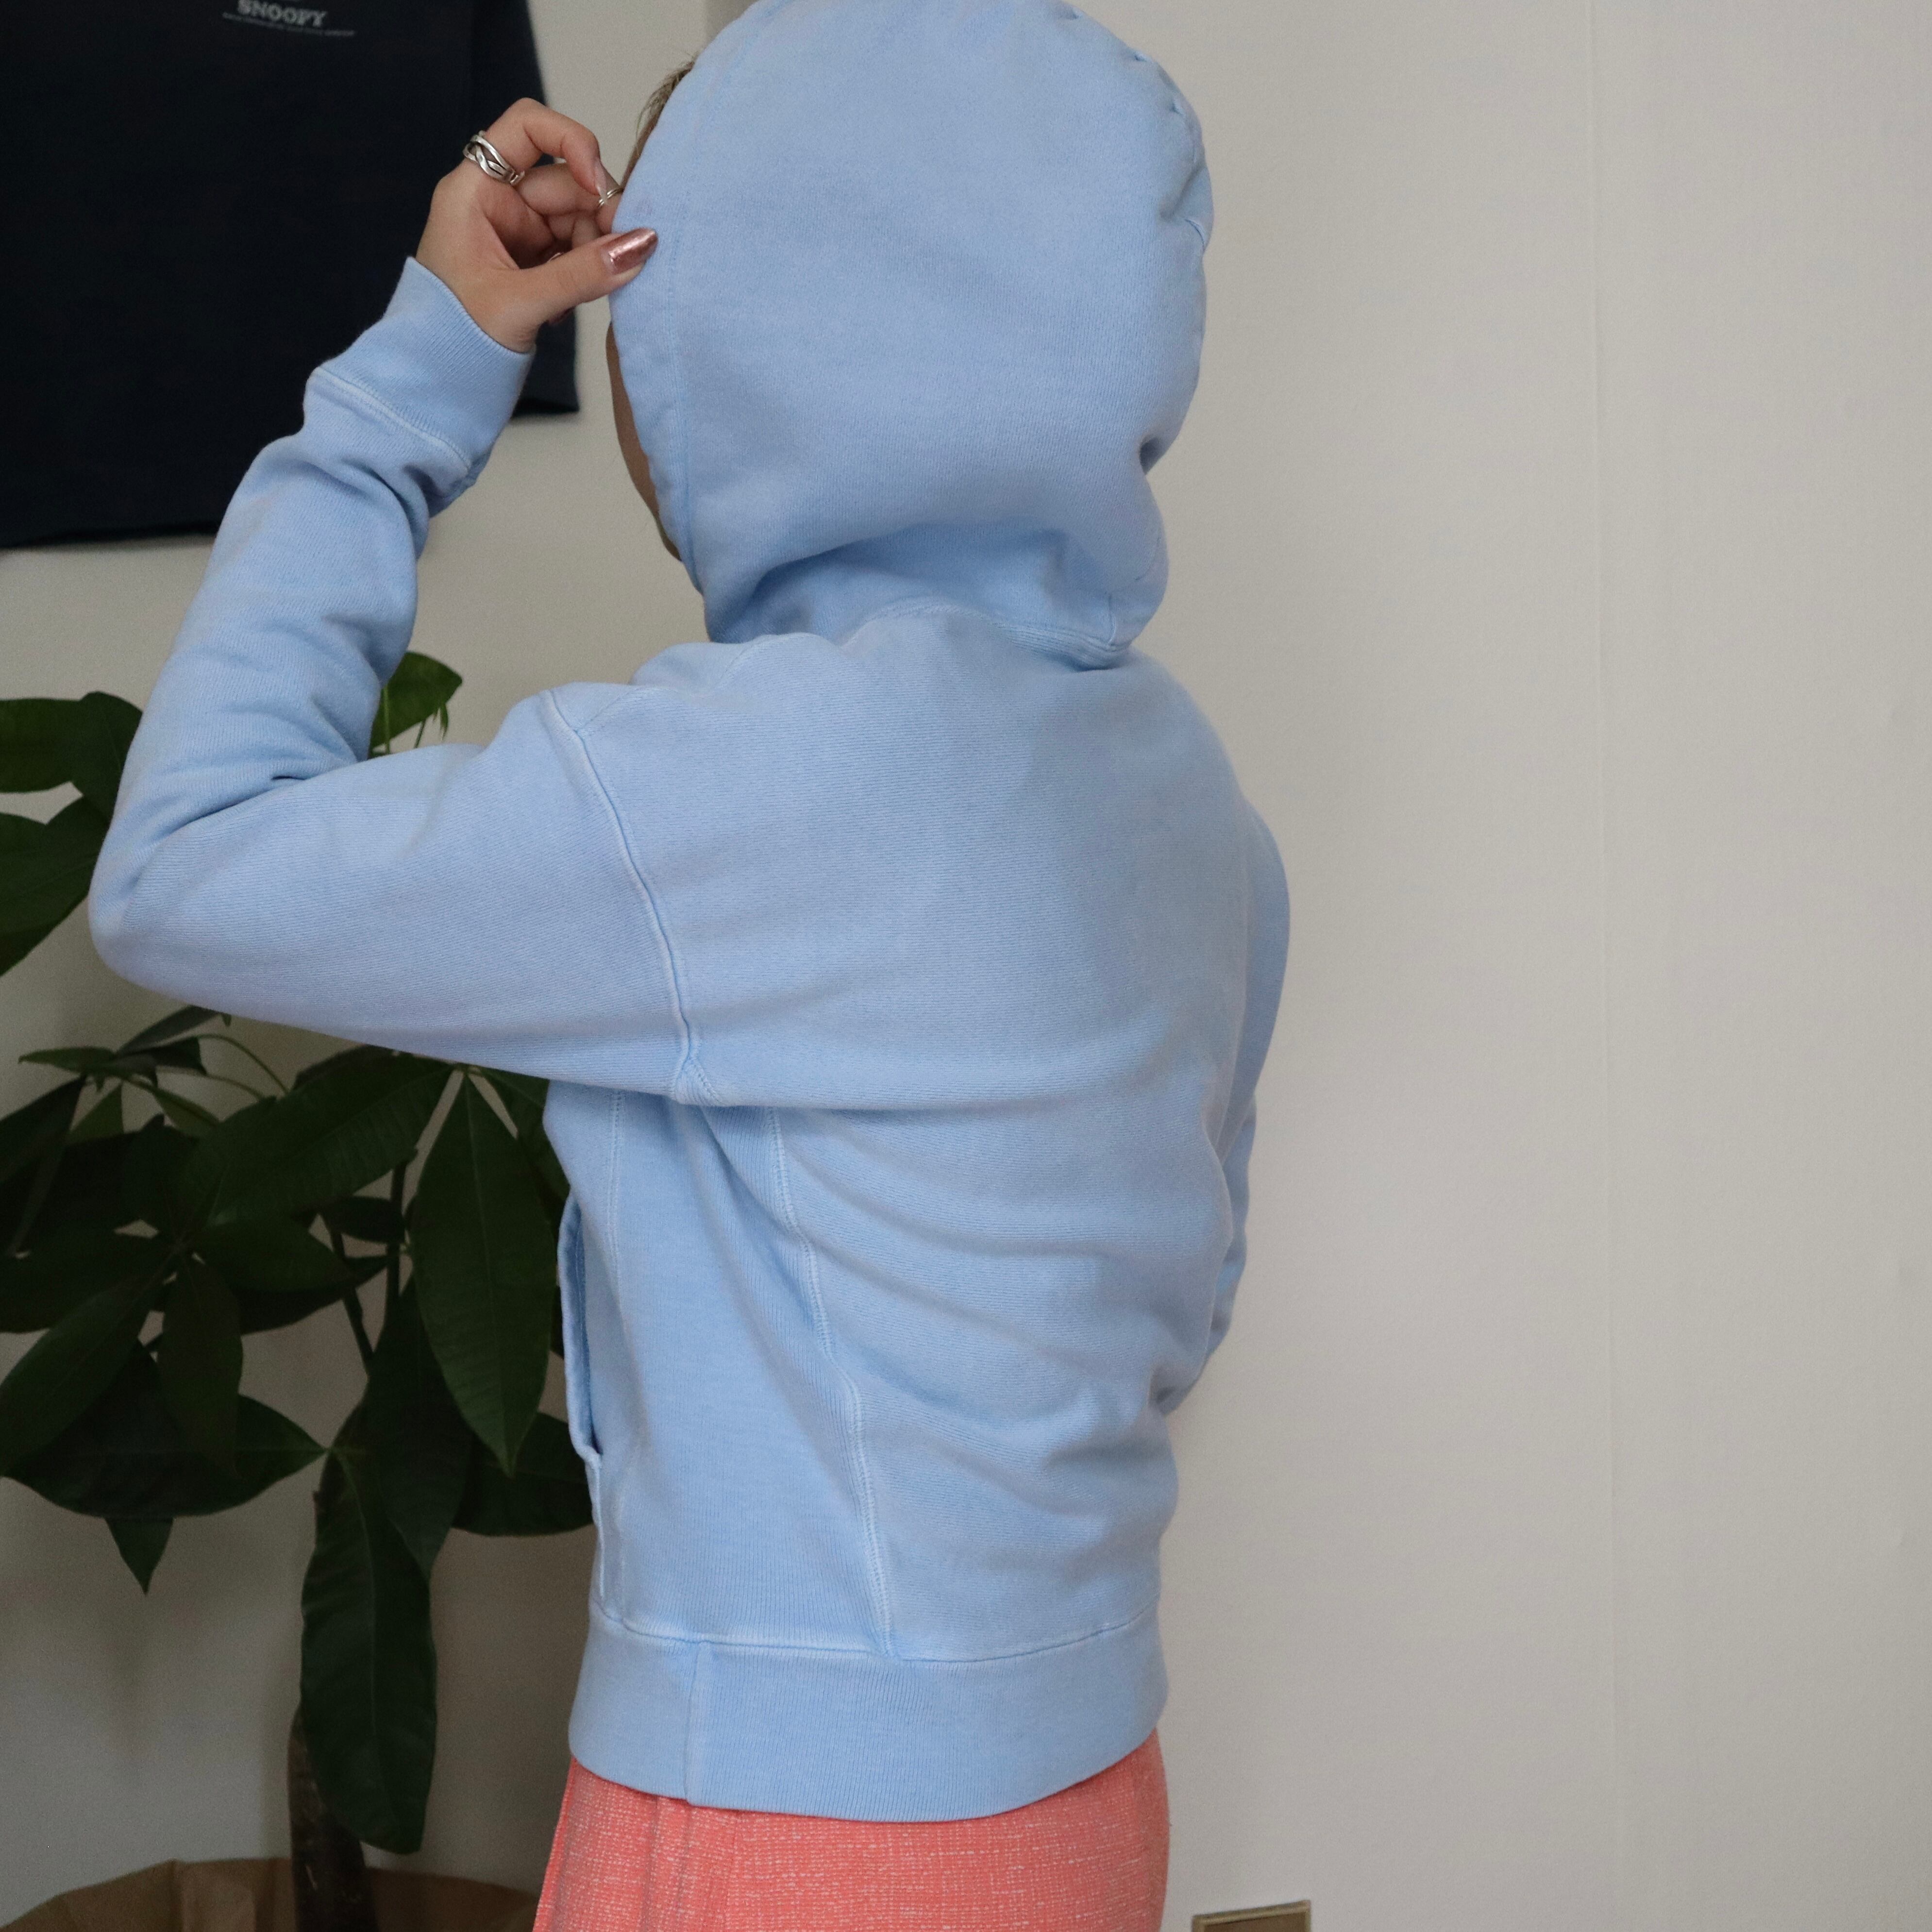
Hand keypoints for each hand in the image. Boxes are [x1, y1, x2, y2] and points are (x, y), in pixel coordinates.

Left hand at [415, 99, 657, 352]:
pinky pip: (577, 249)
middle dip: (599, 213)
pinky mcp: (535, 262)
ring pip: (578, 218)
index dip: (570, 142)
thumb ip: (582, 274)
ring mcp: (518, 232)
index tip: (598, 184)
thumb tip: (642, 245)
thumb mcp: (519, 303)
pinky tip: (581, 299)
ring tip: (600, 285)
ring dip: (599, 247)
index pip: (527, 127)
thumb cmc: (451, 339)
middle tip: (624, 252)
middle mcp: (498, 202)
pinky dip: (590, 269)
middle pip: (565, 181)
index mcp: (475, 191)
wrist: (435, 383)